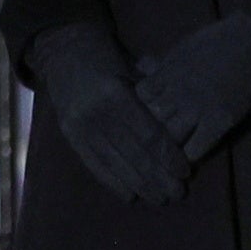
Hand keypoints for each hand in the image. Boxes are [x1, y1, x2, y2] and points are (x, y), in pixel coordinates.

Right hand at [25, 22, 188, 205]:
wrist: (65, 51)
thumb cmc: (110, 59)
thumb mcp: (134, 69)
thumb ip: (155, 97)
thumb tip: (185, 124)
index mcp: (115, 93)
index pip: (147, 133)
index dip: (167, 155)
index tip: (185, 171)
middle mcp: (95, 113)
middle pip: (132, 153)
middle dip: (157, 176)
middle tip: (177, 193)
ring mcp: (79, 126)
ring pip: (114, 162)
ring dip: (138, 184)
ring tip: (159, 198)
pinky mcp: (70, 135)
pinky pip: (93, 164)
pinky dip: (112, 181)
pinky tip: (130, 195)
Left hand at [135, 12, 250, 164]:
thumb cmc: (222, 39)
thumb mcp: (185, 46)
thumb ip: (162, 61)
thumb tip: (141, 67)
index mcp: (167, 71)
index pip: (141, 96)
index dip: (144, 102)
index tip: (151, 106)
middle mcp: (177, 92)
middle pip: (152, 118)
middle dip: (155, 124)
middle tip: (162, 131)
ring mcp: (197, 109)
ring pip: (170, 135)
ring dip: (172, 141)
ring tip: (176, 145)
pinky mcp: (219, 122)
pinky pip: (196, 147)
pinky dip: (191, 153)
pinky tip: (192, 151)